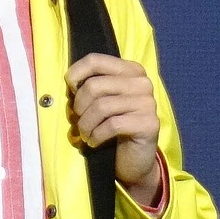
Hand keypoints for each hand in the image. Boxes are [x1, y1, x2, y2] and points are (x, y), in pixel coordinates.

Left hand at [66, 53, 161, 203]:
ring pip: (101, 107)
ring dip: (85, 125)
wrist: (134, 158)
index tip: (71, 92)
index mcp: (131, 70)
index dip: (75, 75)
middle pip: (95, 85)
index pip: (95, 60)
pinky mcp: (149, 124)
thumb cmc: (113, 126)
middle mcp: (142, 82)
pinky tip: (94, 142)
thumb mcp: (101, 101)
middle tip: (78, 121)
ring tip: (84, 134)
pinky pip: (112, 125)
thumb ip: (91, 86)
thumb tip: (70, 83)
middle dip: (79, 107)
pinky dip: (96, 135)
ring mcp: (148, 102)